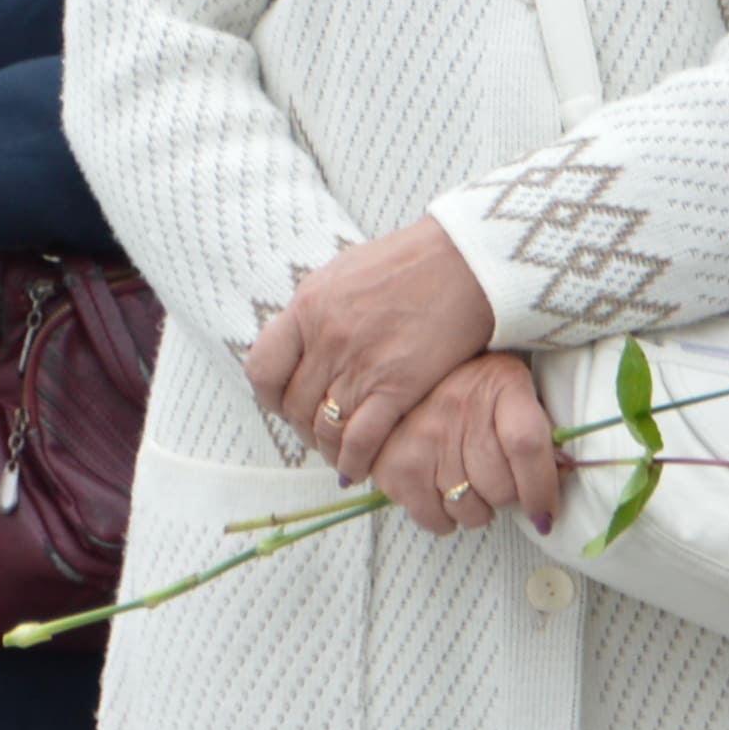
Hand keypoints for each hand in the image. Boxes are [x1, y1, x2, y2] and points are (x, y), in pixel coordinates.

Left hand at [247, 217, 496, 487]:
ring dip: (328, 448)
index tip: (285, 403)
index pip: (263, 368)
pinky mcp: (396, 388)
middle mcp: (325, 339)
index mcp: (308, 306)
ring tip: (339, 453)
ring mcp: (359, 365)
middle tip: (319, 434)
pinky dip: (354, 460)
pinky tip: (359, 468)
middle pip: (295, 405)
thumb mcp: (346, 272)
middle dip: (303, 428)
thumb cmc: (411, 261)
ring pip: (324, 428)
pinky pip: (360, 440)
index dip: (271, 395)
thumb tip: (304, 336)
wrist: (465, 262)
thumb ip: (320, 308)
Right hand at [375, 353, 560, 535]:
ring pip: (469, 508)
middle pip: (499, 486)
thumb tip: (563, 483)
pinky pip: (433, 517)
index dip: (541, 488)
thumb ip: (544, 438)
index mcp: (502, 384)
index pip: (527, 445)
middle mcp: (460, 407)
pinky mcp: (394, 464)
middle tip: (498, 484)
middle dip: (507, 498)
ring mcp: (423, 436)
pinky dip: (444, 520)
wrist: (415, 373)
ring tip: (471, 487)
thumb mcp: (519, 396)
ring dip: (477, 510)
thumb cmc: (479, 392)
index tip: (546, 514)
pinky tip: (445, 497)